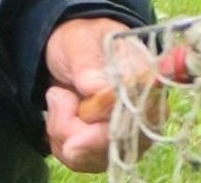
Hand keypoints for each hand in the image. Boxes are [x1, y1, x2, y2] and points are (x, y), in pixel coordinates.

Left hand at [43, 15, 155, 173]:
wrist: (70, 50)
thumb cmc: (79, 40)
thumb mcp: (78, 42)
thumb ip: (88, 65)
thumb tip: (98, 90)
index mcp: (143, 84)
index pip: (137, 120)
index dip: (106, 134)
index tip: (77, 134)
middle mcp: (142, 116)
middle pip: (115, 148)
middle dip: (76, 133)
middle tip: (56, 96)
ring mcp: (125, 136)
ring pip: (93, 158)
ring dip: (64, 131)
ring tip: (59, 96)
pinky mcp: (106, 149)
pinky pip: (81, 161)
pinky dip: (61, 141)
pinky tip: (60, 113)